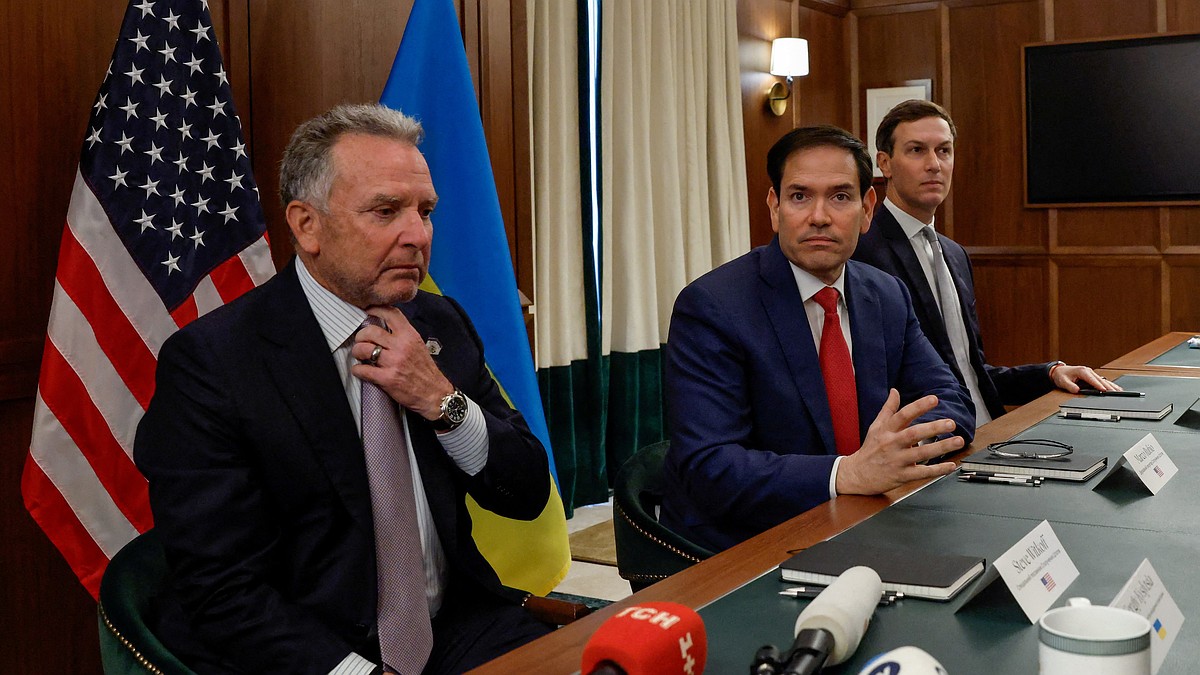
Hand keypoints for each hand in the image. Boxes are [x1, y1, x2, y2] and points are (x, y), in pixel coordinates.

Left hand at [350, 305, 453, 419]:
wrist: (435, 394)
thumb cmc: (425, 371)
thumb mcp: (418, 345)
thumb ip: (402, 335)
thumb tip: (383, 327)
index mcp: (410, 336)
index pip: (390, 314)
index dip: (375, 309)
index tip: (367, 311)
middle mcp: (402, 346)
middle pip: (371, 331)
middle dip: (361, 336)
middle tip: (361, 341)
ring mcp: (394, 362)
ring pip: (363, 349)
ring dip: (357, 352)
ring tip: (360, 355)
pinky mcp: (387, 378)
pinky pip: (363, 370)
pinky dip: (357, 370)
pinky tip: (360, 370)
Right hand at [835, 389, 961, 495]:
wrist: (857, 475)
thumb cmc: (870, 449)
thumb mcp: (875, 427)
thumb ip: (888, 409)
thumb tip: (895, 391)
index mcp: (886, 430)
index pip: (903, 415)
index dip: (918, 406)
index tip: (934, 399)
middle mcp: (891, 444)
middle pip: (913, 434)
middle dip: (933, 428)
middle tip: (951, 423)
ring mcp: (897, 461)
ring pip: (921, 454)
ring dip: (941, 447)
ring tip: (958, 441)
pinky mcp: (902, 476)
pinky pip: (922, 473)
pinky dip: (937, 470)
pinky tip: (951, 465)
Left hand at [1050, 364, 1121, 393]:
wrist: (1059, 371)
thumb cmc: (1061, 375)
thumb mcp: (1063, 381)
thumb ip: (1070, 386)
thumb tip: (1076, 390)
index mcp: (1082, 371)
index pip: (1092, 380)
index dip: (1099, 385)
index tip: (1105, 390)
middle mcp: (1088, 371)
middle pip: (1100, 380)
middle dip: (1108, 386)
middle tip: (1115, 393)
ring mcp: (1091, 373)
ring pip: (1103, 380)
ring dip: (1111, 385)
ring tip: (1119, 390)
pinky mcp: (1091, 375)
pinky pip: (1101, 380)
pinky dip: (1108, 384)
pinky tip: (1114, 387)